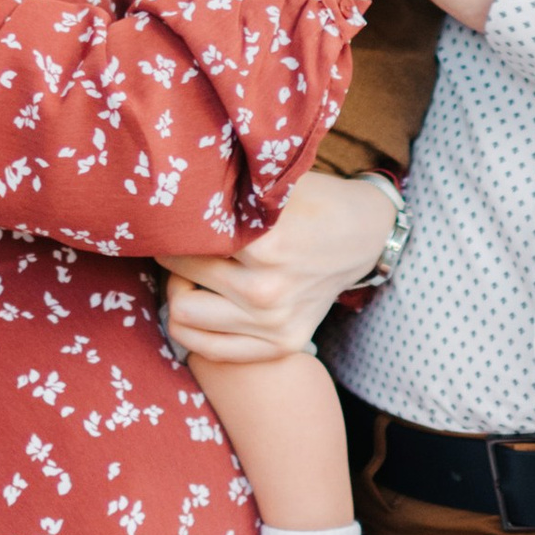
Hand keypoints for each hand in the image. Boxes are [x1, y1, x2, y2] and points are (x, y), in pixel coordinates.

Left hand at [163, 170, 396, 365]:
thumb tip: (175, 187)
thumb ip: (227, 190)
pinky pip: (208, 349)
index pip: (187, 240)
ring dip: (179, 291)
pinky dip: (194, 326)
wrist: (361, 235)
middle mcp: (267, 292)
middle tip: (181, 241)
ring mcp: (274, 326)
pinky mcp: (280, 347)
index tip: (172, 215)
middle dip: (172, 257)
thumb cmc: (311, 200)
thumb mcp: (273, 185)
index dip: (173, 224)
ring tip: (191, 272)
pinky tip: (204, 300)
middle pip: (179, 279)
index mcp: (265, 246)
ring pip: (184, 317)